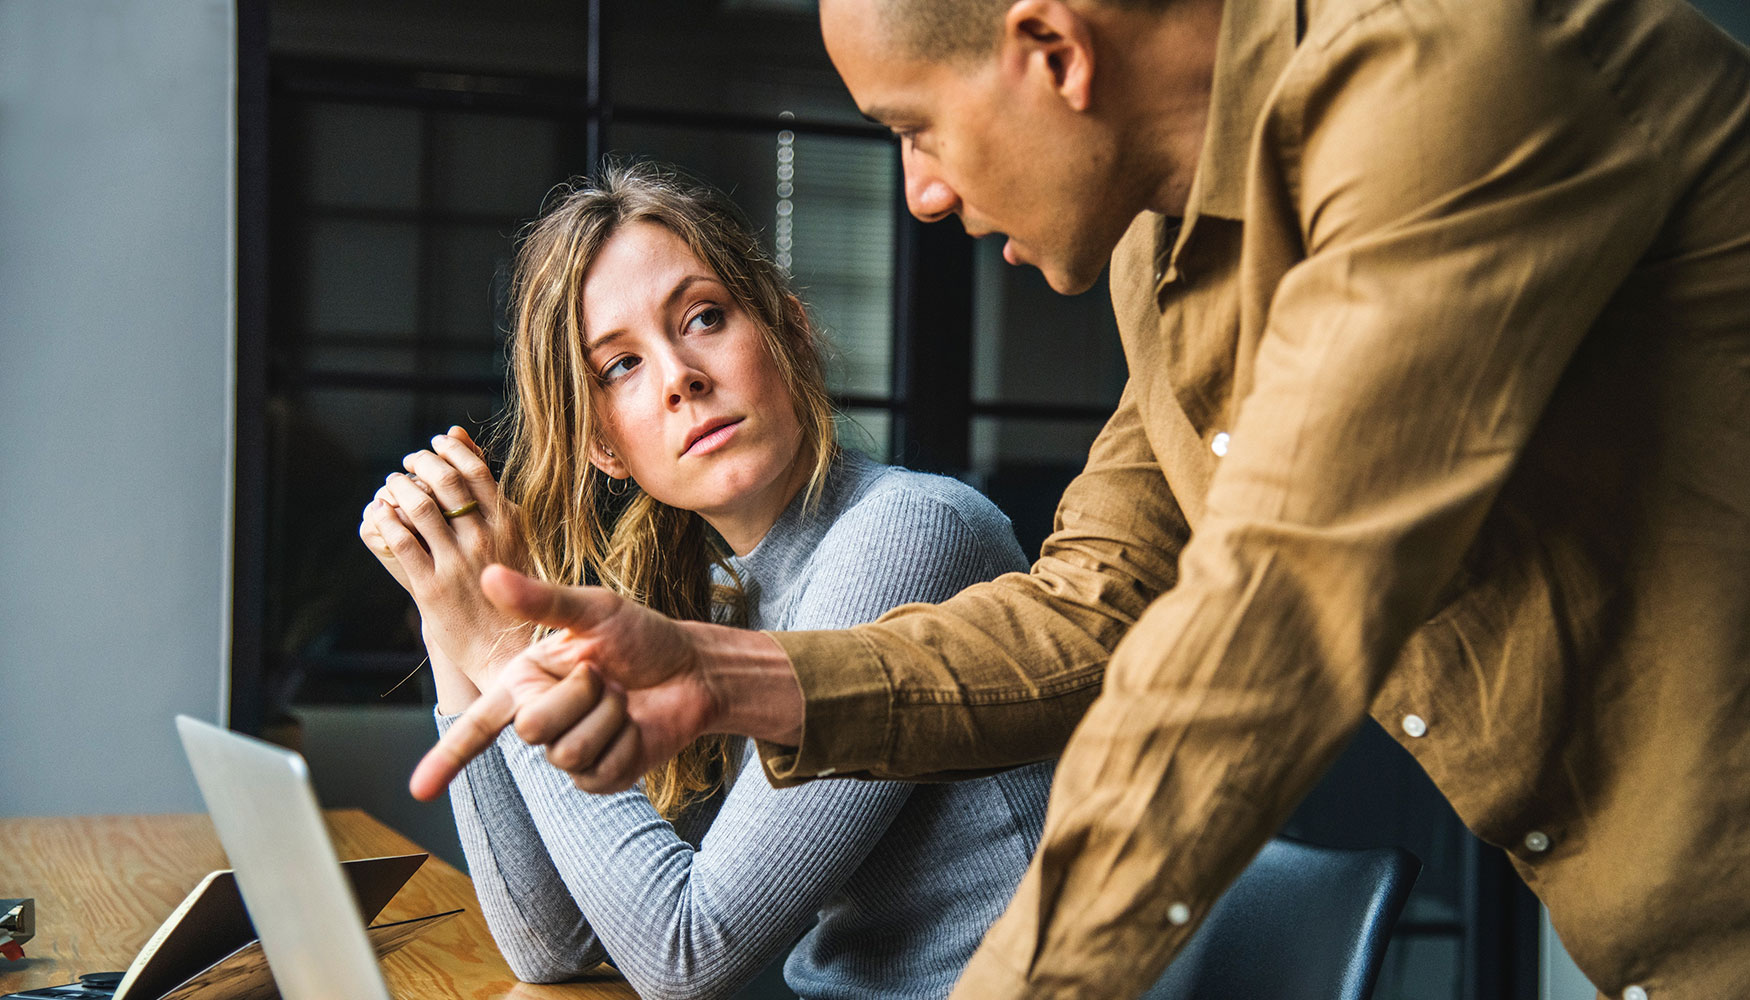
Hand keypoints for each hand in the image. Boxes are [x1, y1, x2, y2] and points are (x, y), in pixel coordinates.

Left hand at [359, 427, 532, 689]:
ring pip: (420, 508)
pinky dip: (386, 521)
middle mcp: (484, 540)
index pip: (476, 470)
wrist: (507, 648)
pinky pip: (401, 542)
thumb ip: (491, 497)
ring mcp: (457, 564)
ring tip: (392, 483)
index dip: (451, 450)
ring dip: (399, 488)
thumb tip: (465, 444)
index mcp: (509, 525)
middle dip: (422, 462)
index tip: (436, 443)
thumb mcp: (513, 539)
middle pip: (446, 482)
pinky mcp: (431, 588)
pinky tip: (381, 513)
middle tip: (409, 461)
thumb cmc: (512, 590)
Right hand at [409, 565, 723, 799]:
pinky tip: (636, 725)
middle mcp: (540, 718)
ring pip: (567, 752)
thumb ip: (542, 600)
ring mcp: (570, 752)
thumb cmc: (642, 636)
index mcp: (525, 681)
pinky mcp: (601, 776)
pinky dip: (626, 743)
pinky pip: (600, 772)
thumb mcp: (594, 610)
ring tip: (623, 698)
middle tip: (605, 675)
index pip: (477, 724)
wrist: (693, 670)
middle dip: (579, 695)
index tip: (417, 790)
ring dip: (608, 717)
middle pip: (532, 728)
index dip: (446, 758)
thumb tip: (488, 575)